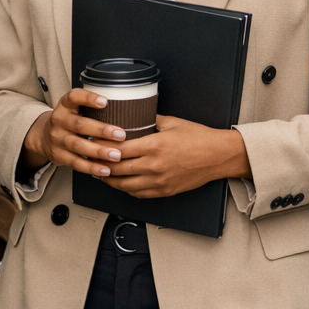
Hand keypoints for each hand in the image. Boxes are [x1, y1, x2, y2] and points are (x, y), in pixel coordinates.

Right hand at [22, 88, 129, 180]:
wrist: (43, 136)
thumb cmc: (68, 120)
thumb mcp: (74, 107)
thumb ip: (92, 107)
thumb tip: (125, 107)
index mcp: (65, 105)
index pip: (74, 97)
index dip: (88, 98)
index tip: (105, 101)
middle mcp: (60, 121)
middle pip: (80, 125)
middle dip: (102, 130)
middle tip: (121, 135)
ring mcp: (58, 139)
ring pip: (78, 146)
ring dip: (99, 151)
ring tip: (116, 155)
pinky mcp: (59, 155)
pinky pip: (76, 163)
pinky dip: (92, 167)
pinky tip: (105, 169)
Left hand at [98, 115, 249, 199]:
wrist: (218, 156)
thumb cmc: (199, 138)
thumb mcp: (172, 122)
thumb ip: (151, 120)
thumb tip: (136, 115)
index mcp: (154, 146)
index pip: (119, 150)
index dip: (102, 148)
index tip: (93, 144)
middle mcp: (153, 166)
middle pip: (117, 169)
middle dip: (101, 164)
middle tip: (91, 159)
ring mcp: (158, 181)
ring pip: (124, 185)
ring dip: (109, 180)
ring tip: (100, 172)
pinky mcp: (164, 191)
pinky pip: (138, 193)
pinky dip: (125, 188)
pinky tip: (120, 182)